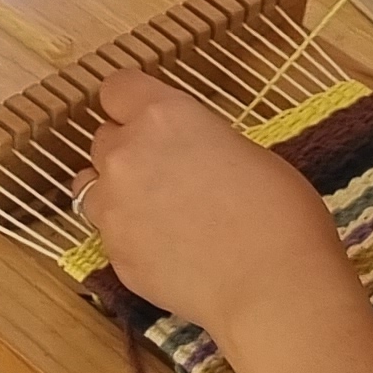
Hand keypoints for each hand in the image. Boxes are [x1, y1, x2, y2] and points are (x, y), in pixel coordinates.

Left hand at [77, 70, 359, 347]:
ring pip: (93, 186)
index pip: (117, 88)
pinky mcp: (114, 253)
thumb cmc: (280, 211)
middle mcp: (127, 154)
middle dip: (129, 151)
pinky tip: (167, 252)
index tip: (145, 116)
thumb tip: (187, 155)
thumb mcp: (243, 150)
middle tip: (166, 174)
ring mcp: (113, 207)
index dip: (131, 102)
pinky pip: (109, 234)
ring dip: (117, 193)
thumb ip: (197, 142)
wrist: (272, 285)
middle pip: (103, 138)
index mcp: (164, 116)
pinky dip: (130, 237)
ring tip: (158, 214)